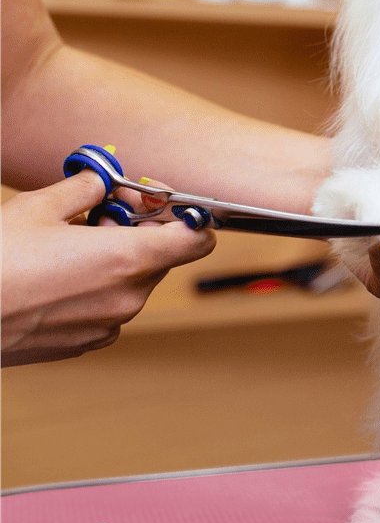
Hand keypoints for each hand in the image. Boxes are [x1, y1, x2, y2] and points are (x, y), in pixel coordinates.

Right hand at [1, 170, 215, 364]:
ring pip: (134, 282)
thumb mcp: (39, 207)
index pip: (198, 240)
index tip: (159, 204)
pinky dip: (97, 289)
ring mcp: (111, 324)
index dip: (187, 217)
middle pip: (162, 256)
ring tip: (69, 246)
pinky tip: (58, 278)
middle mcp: (129, 296)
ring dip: (116, 261)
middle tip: (99, 215)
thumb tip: (102, 181)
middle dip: (139, 232)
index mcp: (129, 258)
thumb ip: (84, 189)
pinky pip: (110, 307)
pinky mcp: (88, 342)